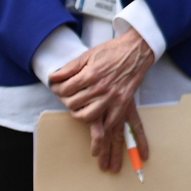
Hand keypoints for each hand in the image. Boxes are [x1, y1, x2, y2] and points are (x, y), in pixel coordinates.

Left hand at [50, 29, 155, 171]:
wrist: (137, 50)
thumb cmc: (112, 51)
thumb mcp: (88, 55)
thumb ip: (69, 68)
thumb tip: (53, 77)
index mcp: (90, 75)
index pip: (65, 90)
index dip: (57, 90)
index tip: (58, 89)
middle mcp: (100, 89)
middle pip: (75, 105)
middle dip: (68, 104)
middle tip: (68, 102)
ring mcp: (113, 98)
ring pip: (90, 117)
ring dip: (81, 119)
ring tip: (78, 114)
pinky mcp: (123, 103)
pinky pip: (112, 122)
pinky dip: (105, 132)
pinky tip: (100, 140)